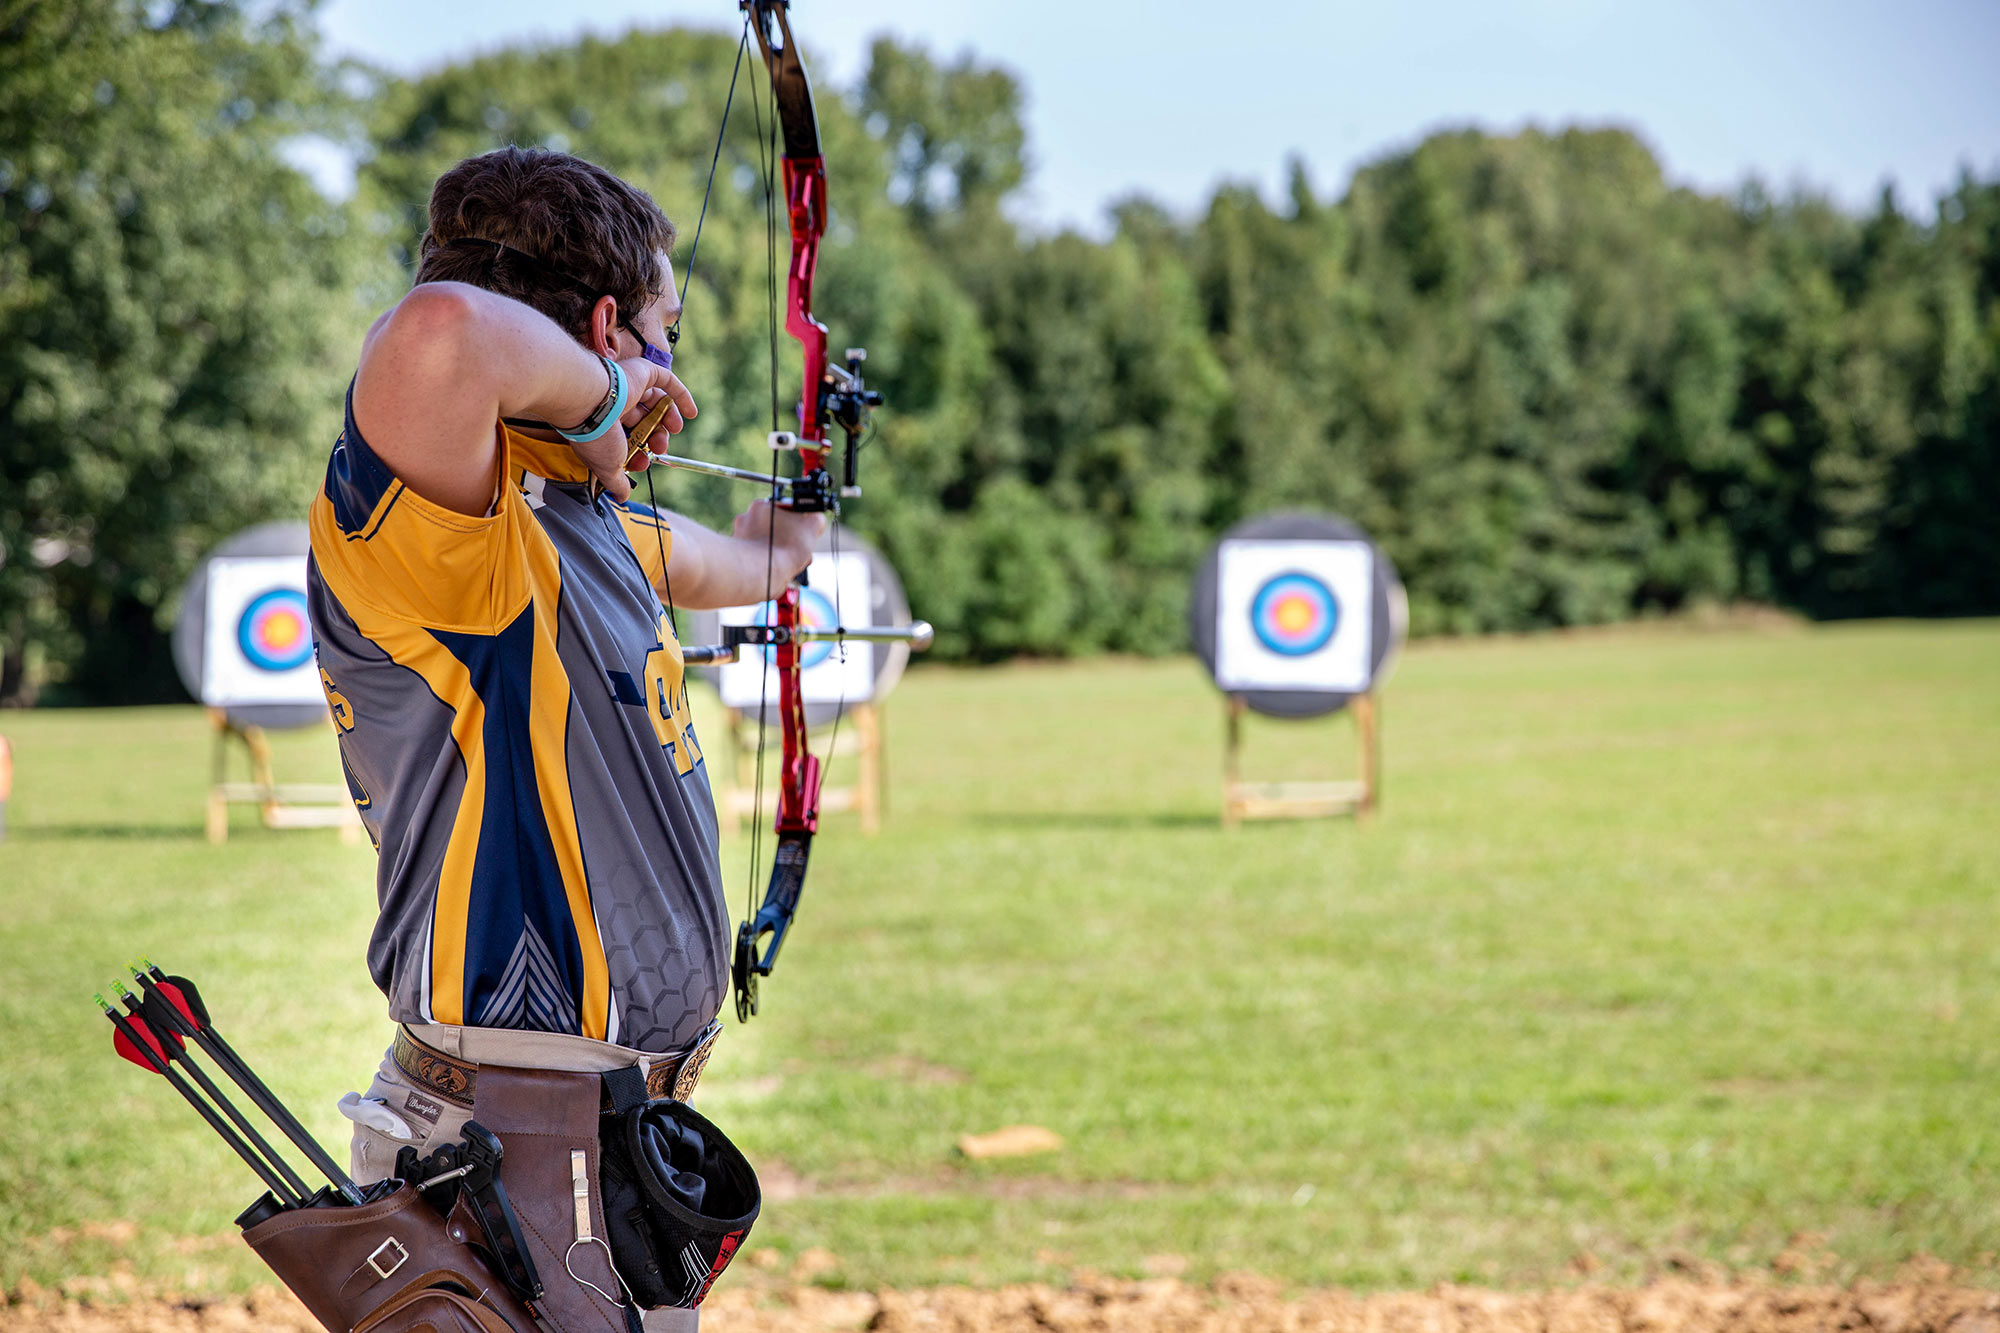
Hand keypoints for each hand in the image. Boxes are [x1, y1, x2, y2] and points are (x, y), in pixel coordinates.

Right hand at [566, 358, 697, 501]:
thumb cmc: (595, 435)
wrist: (588, 403)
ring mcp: (629, 387)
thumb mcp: (607, 466)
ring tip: (676, 430)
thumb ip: (617, 482)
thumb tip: (622, 498)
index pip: (628, 438)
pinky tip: (693, 413)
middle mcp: (615, 405)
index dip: (639, 453)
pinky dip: (682, 396)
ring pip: (656, 403)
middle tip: (659, 446)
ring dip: (669, 419)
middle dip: (656, 438)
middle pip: (644, 422)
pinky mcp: (641, 372)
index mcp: (604, 424)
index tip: (641, 463)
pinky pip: (667, 380)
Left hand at [733, 497, 825, 592]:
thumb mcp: (812, 526)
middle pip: (774, 529)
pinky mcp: (737, 558)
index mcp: (760, 506)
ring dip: (779, 552)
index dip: (798, 523)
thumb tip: (816, 519)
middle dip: (789, 540)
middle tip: (798, 551)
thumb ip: (816, 518)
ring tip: (789, 564)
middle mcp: (745, 520)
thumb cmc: (785, 548)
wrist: (762, 573)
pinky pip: (757, 558)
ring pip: (766, 544)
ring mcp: (739, 539)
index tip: (803, 534)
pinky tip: (777, 570)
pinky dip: (767, 563)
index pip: (784, 511)